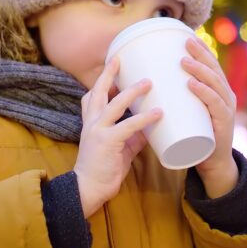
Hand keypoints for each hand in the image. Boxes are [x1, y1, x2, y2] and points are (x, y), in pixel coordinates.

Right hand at [74, 56, 159, 217]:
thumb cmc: (103, 169)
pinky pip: (128, 125)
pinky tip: (158, 113)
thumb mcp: (119, 148)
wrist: (88, 189)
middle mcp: (91, 123)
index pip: (91, 96)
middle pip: (98, 92)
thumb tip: (150, 129)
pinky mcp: (107, 142)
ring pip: (114, 104)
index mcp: (91, 123)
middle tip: (119, 58)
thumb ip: (132, 137)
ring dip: (132, 91)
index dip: (102, 82)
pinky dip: (144, 118)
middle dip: (108, 74)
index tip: (113, 66)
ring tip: (149, 82)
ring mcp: (98, 131)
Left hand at [182, 37, 238, 197]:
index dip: (202, 50)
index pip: (212, 66)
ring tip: (183, 61)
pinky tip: (193, 85)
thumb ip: (174, 98)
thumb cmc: (194, 135)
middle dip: (201, 54)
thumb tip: (145, 82)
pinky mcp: (223, 125)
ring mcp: (226, 110)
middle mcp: (225, 96)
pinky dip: (204, 93)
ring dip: (200, 70)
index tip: (187, 36)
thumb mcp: (187, 112)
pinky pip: (215, 105)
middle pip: (215, 70)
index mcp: (218, 91)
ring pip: (215, 84)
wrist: (211, 164)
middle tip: (185, 42)